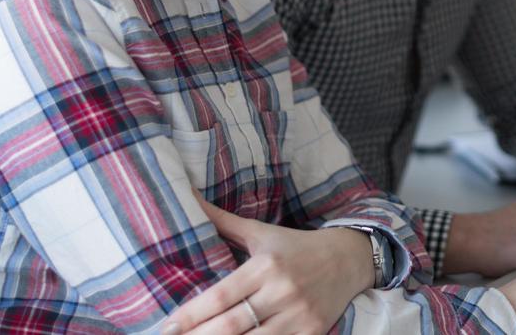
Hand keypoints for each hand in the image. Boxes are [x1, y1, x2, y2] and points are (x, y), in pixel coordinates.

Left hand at [165, 199, 371, 334]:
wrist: (348, 258)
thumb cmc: (295, 246)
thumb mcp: (261, 232)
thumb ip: (223, 221)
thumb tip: (188, 195)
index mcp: (266, 265)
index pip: (219, 296)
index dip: (190, 315)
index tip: (166, 327)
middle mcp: (282, 291)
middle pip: (231, 325)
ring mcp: (299, 315)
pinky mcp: (312, 333)